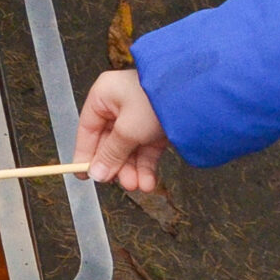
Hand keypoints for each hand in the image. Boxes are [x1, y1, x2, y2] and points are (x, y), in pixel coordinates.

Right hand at [74, 68, 168, 191]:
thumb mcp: (128, 130)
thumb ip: (111, 154)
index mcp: (104, 96)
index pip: (88, 130)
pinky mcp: (157, 125)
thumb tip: (96, 173)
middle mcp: (119, 104)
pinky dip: (146, 166)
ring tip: (137, 186)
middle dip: (117, 166)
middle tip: (119, 183)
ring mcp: (139, 115)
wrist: (196, 94)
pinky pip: (146, 149)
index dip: (86, 154)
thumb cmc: (157, 99)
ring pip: (129, 149)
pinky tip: (147, 181)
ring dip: (133, 170)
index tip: (83, 175)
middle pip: (110, 142)